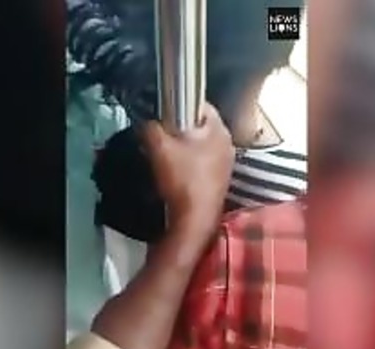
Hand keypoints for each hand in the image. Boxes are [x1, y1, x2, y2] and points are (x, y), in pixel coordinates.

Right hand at [141, 103, 234, 234]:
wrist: (193, 220)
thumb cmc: (182, 180)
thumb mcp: (158, 146)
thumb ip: (150, 127)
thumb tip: (147, 124)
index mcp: (219, 128)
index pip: (199, 102)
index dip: (178, 102)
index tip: (163, 111)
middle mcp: (227, 143)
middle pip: (198, 125)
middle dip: (179, 128)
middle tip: (162, 135)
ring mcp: (225, 163)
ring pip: (199, 145)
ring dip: (183, 148)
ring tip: (167, 157)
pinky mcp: (219, 180)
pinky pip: (201, 163)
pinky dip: (188, 165)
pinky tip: (176, 174)